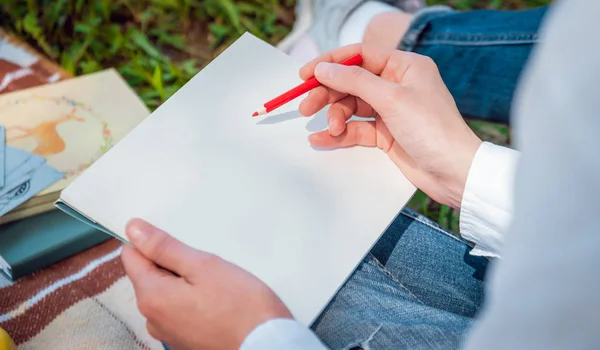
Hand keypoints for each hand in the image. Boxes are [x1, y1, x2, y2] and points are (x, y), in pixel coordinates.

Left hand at [121, 219, 291, 349]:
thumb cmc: (241, 307)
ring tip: (216, 284)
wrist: (267, 345)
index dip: (152, 242)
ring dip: (186, 282)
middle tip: (205, 264)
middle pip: (150, 275)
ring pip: (168, 293)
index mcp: (152, 296)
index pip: (132, 256)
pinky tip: (218, 300)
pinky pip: (180, 310)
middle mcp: (153, 319)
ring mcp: (168, 333)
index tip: (178, 241)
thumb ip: (164, 248)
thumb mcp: (203, 266)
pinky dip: (194, 300)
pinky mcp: (185, 340)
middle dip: (174, 263)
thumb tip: (134, 230)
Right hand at [299, 44, 481, 207]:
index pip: (360, 55)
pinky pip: (356, 128)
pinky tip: (322, 139)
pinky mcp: (386, 134)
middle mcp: (396, 85)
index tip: (306, 73)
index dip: (331, 62)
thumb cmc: (433, 130)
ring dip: (335, 117)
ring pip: (351, 107)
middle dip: (327, 93)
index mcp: (404, 66)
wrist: (454, 172)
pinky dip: (339, 134)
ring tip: (330, 129)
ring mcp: (390, 110)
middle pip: (351, 82)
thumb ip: (355, 81)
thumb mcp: (392, 99)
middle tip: (306, 106)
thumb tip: (325, 68)